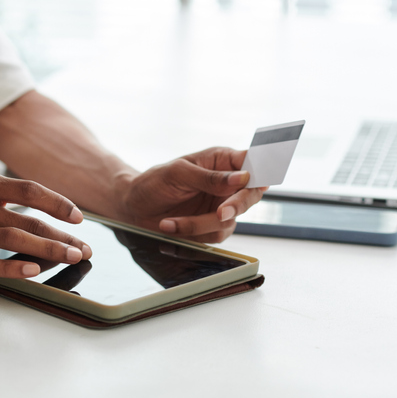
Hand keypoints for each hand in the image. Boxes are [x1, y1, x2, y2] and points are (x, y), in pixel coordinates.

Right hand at [0, 173, 91, 277]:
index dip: (58, 203)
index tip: (78, 218)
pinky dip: (15, 268)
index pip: (30, 191)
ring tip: (71, 257)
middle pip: (29, 220)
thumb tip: (42, 210)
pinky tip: (35, 272)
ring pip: (16, 240)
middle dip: (62, 235)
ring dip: (49, 250)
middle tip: (84, 248)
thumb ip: (1, 197)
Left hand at [119, 147, 265, 242]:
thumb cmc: (153, 182)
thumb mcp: (177, 173)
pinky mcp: (212, 228)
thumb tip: (243, 178)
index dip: (263, 171)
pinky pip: (214, 236)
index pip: (253, 163)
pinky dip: (192, 235)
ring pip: (229, 221)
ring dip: (198, 225)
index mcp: (222, 161)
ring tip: (169, 222)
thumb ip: (209, 177)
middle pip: (250, 196)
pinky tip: (171, 227)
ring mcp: (222, 207)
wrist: (133, 207)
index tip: (255, 181)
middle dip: (236, 206)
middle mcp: (227, 183)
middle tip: (219, 214)